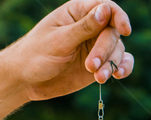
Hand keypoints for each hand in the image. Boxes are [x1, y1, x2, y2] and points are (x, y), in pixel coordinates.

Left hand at [7, 0, 133, 100]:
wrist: (25, 80)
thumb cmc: (35, 55)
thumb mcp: (58, 40)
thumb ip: (84, 27)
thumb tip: (106, 9)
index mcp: (78, 12)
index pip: (106, 8)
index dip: (119, 17)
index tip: (125, 30)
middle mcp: (90, 27)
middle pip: (112, 33)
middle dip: (105, 50)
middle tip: (91, 66)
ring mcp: (94, 47)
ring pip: (117, 50)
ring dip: (111, 64)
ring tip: (98, 78)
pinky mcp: (97, 65)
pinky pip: (118, 63)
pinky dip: (122, 67)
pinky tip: (119, 74)